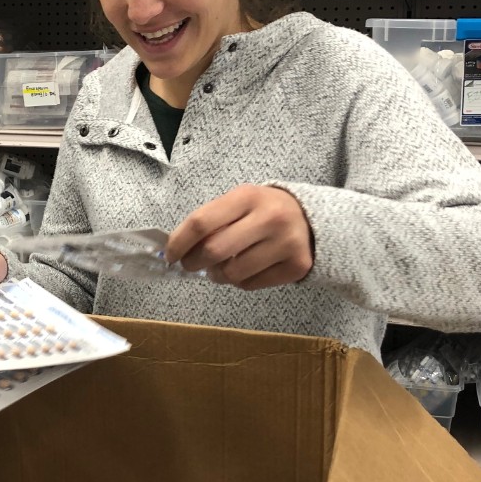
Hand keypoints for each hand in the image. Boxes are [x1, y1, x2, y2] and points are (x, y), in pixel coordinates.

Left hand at [166, 184, 313, 290]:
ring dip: (217, 275)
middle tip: (190, 265)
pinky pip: (251, 285)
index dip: (179, 242)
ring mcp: (285, 243)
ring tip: (220, 267)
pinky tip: (244, 269)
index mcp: (248, 196)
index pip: (201, 222)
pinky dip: (239, 282)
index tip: (170, 255)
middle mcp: (269, 218)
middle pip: (214, 250)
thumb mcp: (239, 203)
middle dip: (193, 263)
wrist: (310, 218)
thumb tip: (178, 249)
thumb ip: (212, 221)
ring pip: (232, 273)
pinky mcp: (296, 266)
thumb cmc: (263, 211)